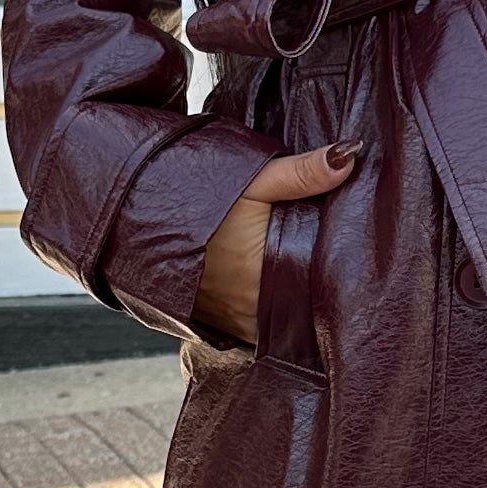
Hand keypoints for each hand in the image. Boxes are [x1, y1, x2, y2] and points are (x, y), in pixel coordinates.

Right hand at [193, 141, 364, 347]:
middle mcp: (246, 309)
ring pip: (270, 329)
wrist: (131, 211)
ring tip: (308, 298)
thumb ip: (303, 173)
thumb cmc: (193, 196)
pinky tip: (272, 303)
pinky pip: (245, 331)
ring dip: (286, 317)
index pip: (315, 306)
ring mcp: (225, 320)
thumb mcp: (253, 179)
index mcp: (264, 280)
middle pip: (295, 321)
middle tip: (338, 291)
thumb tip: (350, 156)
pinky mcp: (207, 320)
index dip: (335, 299)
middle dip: (313, 309)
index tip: (355, 290)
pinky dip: (259, 321)